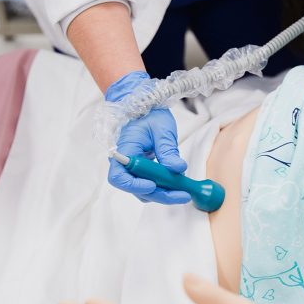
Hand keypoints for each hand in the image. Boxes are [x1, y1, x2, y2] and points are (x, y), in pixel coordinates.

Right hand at [106, 71, 189, 204]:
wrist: (146, 107)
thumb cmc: (150, 115)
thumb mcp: (162, 130)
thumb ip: (168, 150)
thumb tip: (178, 169)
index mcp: (123, 151)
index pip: (119, 177)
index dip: (134, 186)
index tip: (153, 185)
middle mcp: (124, 163)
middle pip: (135, 188)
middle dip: (159, 194)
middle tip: (183, 195)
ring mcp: (132, 168)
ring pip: (144, 189)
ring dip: (163, 193)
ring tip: (183, 191)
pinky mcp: (142, 170)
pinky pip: (150, 183)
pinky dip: (164, 187)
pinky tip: (179, 185)